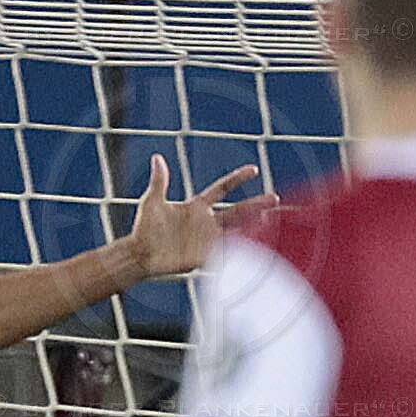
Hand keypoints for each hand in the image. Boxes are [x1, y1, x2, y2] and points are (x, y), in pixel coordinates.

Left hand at [125, 155, 277, 280]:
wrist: (139, 255)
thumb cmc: (144, 228)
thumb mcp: (151, 201)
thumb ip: (159, 181)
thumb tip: (157, 158)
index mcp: (197, 206)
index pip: (222, 189)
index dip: (237, 179)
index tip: (254, 170)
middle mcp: (206, 222)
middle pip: (237, 211)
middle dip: (257, 205)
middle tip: (276, 198)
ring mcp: (206, 240)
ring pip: (236, 232)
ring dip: (253, 227)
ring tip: (271, 221)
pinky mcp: (203, 258)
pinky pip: (224, 255)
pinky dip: (238, 253)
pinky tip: (254, 250)